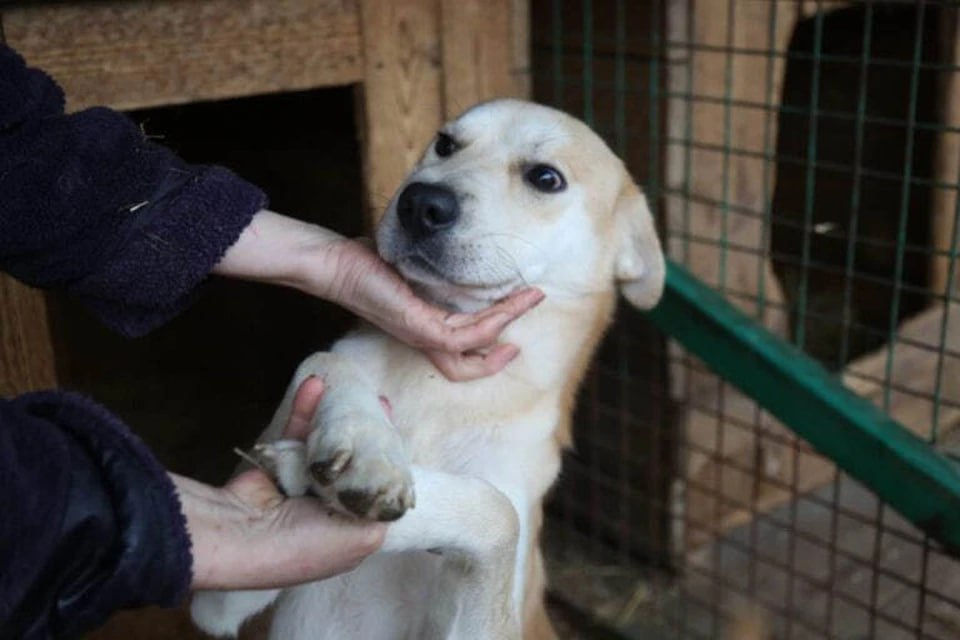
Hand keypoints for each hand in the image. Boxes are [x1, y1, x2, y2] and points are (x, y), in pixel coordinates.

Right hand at [174, 377, 385, 590]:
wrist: (243, 535)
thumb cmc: (306, 543)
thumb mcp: (360, 540)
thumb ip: (381, 515)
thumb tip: (388, 496)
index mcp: (345, 530)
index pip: (371, 491)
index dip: (385, 464)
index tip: (394, 437)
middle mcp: (324, 507)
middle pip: (351, 463)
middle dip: (365, 434)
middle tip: (378, 404)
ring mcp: (301, 484)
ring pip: (325, 444)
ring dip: (335, 416)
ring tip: (352, 388)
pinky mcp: (278, 462)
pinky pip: (297, 432)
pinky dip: (305, 409)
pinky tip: (314, 385)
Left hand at [213, 211, 543, 380]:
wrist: (335, 264)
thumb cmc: (367, 263)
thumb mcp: (410, 268)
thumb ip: (434, 271)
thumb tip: (458, 251)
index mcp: (422, 329)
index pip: (460, 357)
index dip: (488, 355)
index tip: (512, 335)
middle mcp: (423, 338)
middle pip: (471, 363)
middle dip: (505, 344)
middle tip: (533, 307)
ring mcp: (421, 335)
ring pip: (475, 343)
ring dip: (507, 321)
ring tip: (530, 298)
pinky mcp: (418, 326)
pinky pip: (463, 334)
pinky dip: (490, 322)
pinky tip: (506, 302)